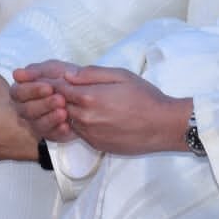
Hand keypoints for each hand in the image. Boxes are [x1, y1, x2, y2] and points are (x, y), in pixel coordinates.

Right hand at [11, 59, 81, 141]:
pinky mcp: (50, 133)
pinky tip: (67, 125)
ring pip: (37, 124)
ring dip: (50, 118)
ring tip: (64, 112)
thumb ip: (36, 71)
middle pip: (26, 110)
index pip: (18, 92)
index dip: (32, 90)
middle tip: (60, 99)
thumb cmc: (66, 77)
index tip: (49, 87)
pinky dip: (58, 131)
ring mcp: (38, 122)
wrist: (87, 92)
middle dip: (43, 104)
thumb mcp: (54, 69)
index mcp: (23, 90)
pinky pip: (50, 135)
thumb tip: (16, 74)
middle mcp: (27, 108)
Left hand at [49, 65, 191, 155]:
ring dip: (71, 111)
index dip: (55, 82)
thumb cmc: (146, 98)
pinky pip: (80, 132)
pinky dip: (82, 124)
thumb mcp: (121, 75)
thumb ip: (91, 74)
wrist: (163, 126)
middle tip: (68, 89)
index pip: (59, 88)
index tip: (55, 79)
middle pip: (60, 105)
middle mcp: (85, 118)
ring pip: (69, 120)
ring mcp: (90, 134)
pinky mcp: (97, 145)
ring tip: (86, 103)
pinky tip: (96, 117)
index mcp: (89, 97)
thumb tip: (68, 74)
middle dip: (60, 97)